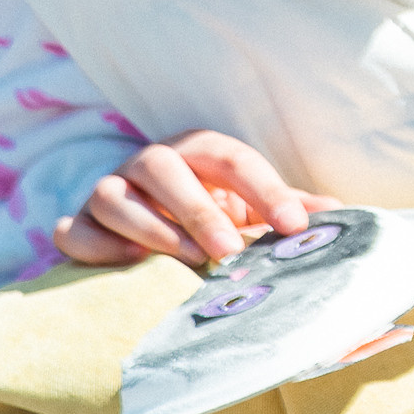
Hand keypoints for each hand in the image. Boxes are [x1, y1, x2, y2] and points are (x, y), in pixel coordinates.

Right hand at [53, 129, 338, 268]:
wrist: (154, 231)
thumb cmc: (217, 215)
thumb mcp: (256, 209)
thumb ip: (291, 209)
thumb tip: (340, 214)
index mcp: (201, 151)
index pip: (234, 159)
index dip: (266, 192)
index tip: (295, 228)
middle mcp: (151, 163)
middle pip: (163, 168)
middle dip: (197, 209)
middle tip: (228, 251)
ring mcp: (109, 191)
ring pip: (111, 194)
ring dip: (149, 227)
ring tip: (185, 261)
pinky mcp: (79, 225)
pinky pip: (73, 230)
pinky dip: (95, 245)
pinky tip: (129, 262)